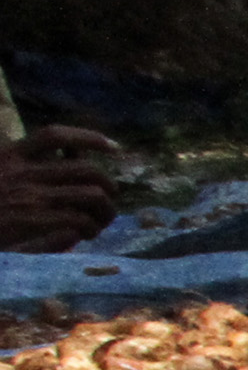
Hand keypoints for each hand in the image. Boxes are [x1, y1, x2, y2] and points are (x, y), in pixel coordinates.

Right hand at [0, 137, 115, 255]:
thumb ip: (25, 161)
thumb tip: (67, 155)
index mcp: (10, 154)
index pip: (55, 135)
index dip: (89, 138)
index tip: (114, 148)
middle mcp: (23, 172)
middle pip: (86, 169)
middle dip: (108, 184)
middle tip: (109, 197)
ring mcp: (30, 196)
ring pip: (91, 195)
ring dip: (105, 210)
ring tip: (99, 220)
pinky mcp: (33, 221)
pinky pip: (78, 220)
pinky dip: (89, 227)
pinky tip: (84, 234)